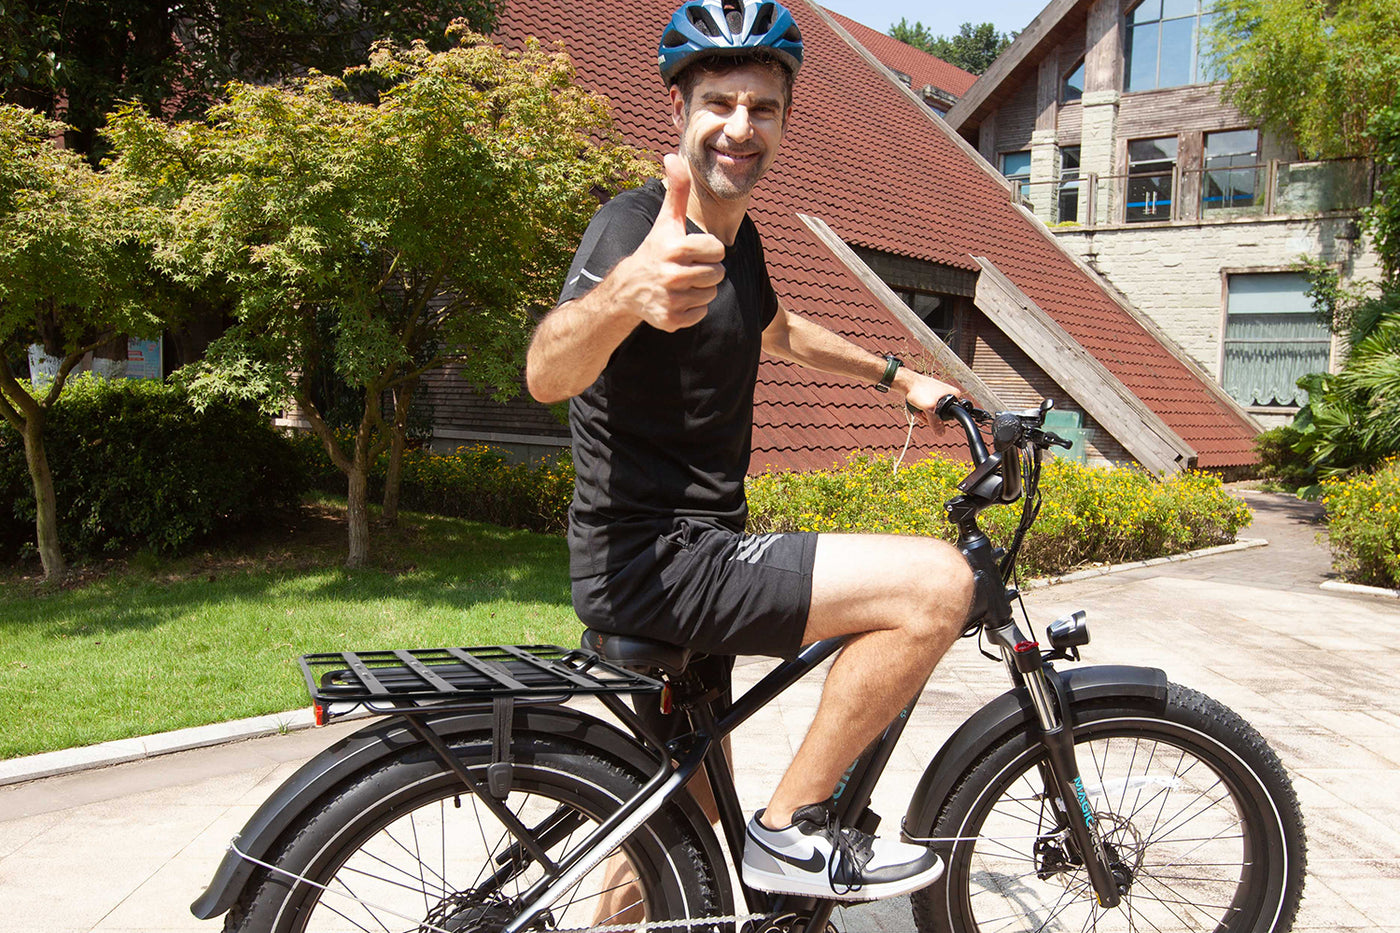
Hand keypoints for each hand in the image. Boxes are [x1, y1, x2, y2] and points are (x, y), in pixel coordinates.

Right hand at [617, 153, 725, 331]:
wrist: (628, 288)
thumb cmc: (656, 249)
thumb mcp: (667, 220)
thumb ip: (677, 190)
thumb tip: (672, 155)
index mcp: (674, 248)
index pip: (718, 250)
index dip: (709, 250)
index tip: (692, 250)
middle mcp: (671, 275)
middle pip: (718, 274)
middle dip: (707, 270)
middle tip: (687, 268)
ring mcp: (670, 299)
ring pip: (711, 294)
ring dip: (701, 289)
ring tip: (682, 282)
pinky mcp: (671, 320)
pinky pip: (701, 314)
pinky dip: (693, 309)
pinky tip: (677, 299)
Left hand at [901, 372, 961, 434]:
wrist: (906, 382)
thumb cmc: (918, 390)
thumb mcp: (929, 409)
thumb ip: (935, 423)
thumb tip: (941, 434)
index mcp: (954, 395)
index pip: (952, 415)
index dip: (940, 420)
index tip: (930, 416)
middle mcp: (949, 394)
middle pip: (942, 415)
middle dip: (931, 418)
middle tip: (923, 413)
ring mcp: (940, 395)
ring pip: (935, 413)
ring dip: (925, 415)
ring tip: (918, 411)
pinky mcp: (932, 396)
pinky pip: (930, 408)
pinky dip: (924, 411)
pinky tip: (917, 410)